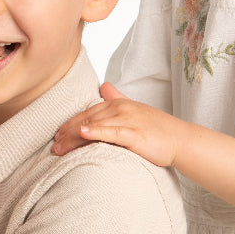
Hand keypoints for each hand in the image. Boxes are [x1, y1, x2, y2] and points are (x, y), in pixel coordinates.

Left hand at [52, 83, 181, 167]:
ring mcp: (128, 120)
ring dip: (74, 136)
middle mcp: (121, 108)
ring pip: (95, 125)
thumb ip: (118, 98)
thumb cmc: (158, 130)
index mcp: (119, 103)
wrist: (181, 140)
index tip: (56, 135)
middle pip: (87, 118)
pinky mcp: (135, 133)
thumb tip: (104, 86)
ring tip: (59, 147)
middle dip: (67, 131)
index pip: (87, 112)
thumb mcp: (136, 109)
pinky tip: (83, 133)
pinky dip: (96, 131)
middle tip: (53, 145)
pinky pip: (112, 132)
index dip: (70, 123)